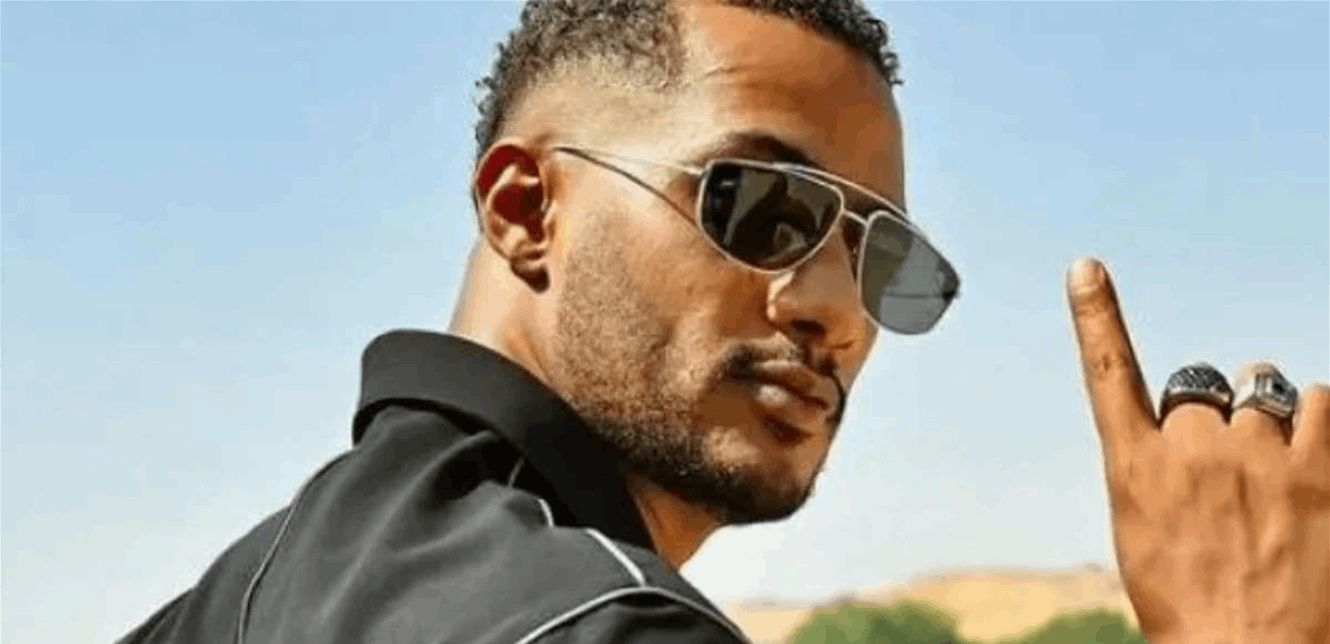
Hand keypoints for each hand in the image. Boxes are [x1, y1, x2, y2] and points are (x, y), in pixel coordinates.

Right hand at [1066, 258, 1329, 643]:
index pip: (1109, 374)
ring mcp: (1258, 455)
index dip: (1096, 316)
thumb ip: (1162, 474)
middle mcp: (1193, 450)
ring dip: (1270, 419)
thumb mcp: (1146, 539)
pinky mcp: (1319, 468)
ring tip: (1276, 473)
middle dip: (1218, 422)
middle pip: (1204, 391)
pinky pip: (1322, 402)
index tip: (1086, 268)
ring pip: (1265, 391)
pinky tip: (1313, 456)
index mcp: (1136, 468)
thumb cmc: (1192, 609)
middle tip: (1232, 478)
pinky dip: (1318, 420)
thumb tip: (1195, 433)